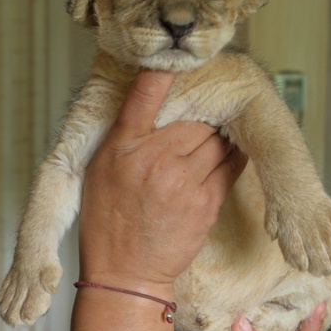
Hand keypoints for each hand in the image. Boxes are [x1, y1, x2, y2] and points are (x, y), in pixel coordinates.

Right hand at [79, 71, 246, 288]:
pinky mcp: (206, 202)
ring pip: (216, 139)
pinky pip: (231, 165)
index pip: (144, 95)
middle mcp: (153, 159)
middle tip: (203, 115)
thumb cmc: (107, 219)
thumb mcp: (99, 169)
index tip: (175, 58)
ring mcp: (183, 181)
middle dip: (201, 117)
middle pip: (195, 118)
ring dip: (218, 136)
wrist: (125, 272)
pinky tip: (225, 154)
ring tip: (211, 138)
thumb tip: (150, 99)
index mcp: (123, 148)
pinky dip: (231, 155)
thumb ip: (125, 134)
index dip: (163, 72)